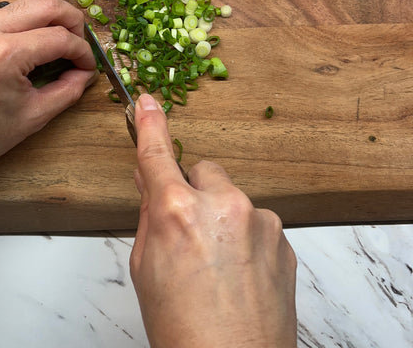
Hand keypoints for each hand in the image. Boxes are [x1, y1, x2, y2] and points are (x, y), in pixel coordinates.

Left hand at [0, 0, 96, 185]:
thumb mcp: (34, 116)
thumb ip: (69, 88)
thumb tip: (86, 71)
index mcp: (2, 55)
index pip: (59, 37)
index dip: (82, 51)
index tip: (89, 65)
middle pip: (46, 3)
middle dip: (72, 21)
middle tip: (80, 44)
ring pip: (25, 3)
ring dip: (48, 20)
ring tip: (56, 47)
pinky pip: (3, 14)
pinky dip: (24, 25)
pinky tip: (30, 49)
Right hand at [130, 94, 296, 347]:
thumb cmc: (182, 328)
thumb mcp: (146, 267)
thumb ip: (150, 214)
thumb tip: (149, 179)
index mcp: (177, 211)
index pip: (157, 154)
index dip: (150, 124)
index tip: (148, 102)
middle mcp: (222, 205)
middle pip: (203, 170)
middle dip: (193, 189)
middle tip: (188, 229)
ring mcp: (258, 219)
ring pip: (231, 197)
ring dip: (222, 215)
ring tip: (217, 263)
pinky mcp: (282, 236)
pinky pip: (256, 219)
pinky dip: (245, 235)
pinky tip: (239, 271)